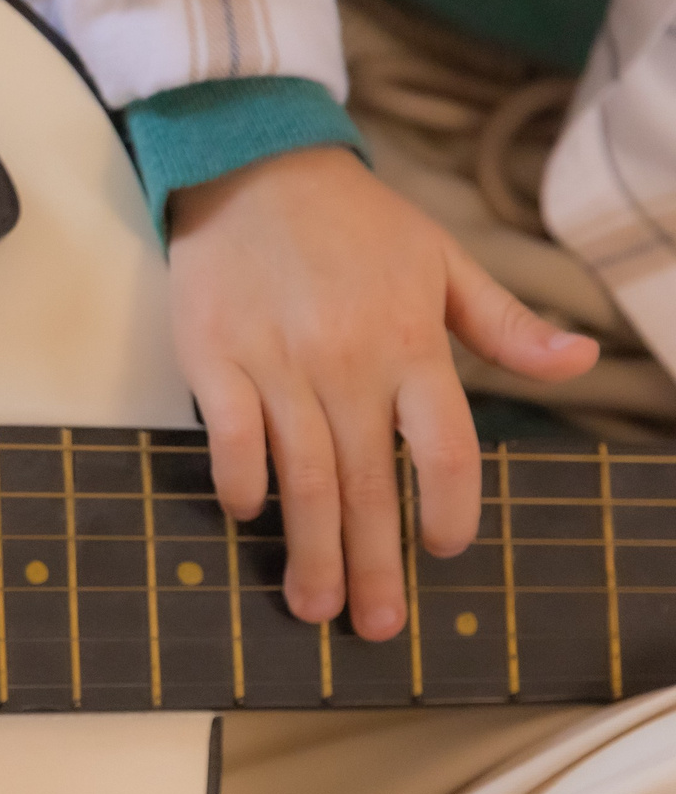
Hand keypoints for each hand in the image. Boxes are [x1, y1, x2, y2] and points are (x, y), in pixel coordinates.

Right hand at [168, 146, 596, 638]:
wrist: (255, 166)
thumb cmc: (354, 222)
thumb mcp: (444, 261)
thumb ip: (505, 324)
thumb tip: (580, 362)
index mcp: (411, 342)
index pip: (445, 448)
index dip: (449, 511)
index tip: (445, 553)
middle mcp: (348, 360)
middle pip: (370, 483)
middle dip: (373, 564)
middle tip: (374, 627)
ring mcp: (277, 361)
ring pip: (302, 474)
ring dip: (308, 549)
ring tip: (312, 607)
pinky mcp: (214, 355)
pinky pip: (230, 434)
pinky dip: (240, 480)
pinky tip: (249, 515)